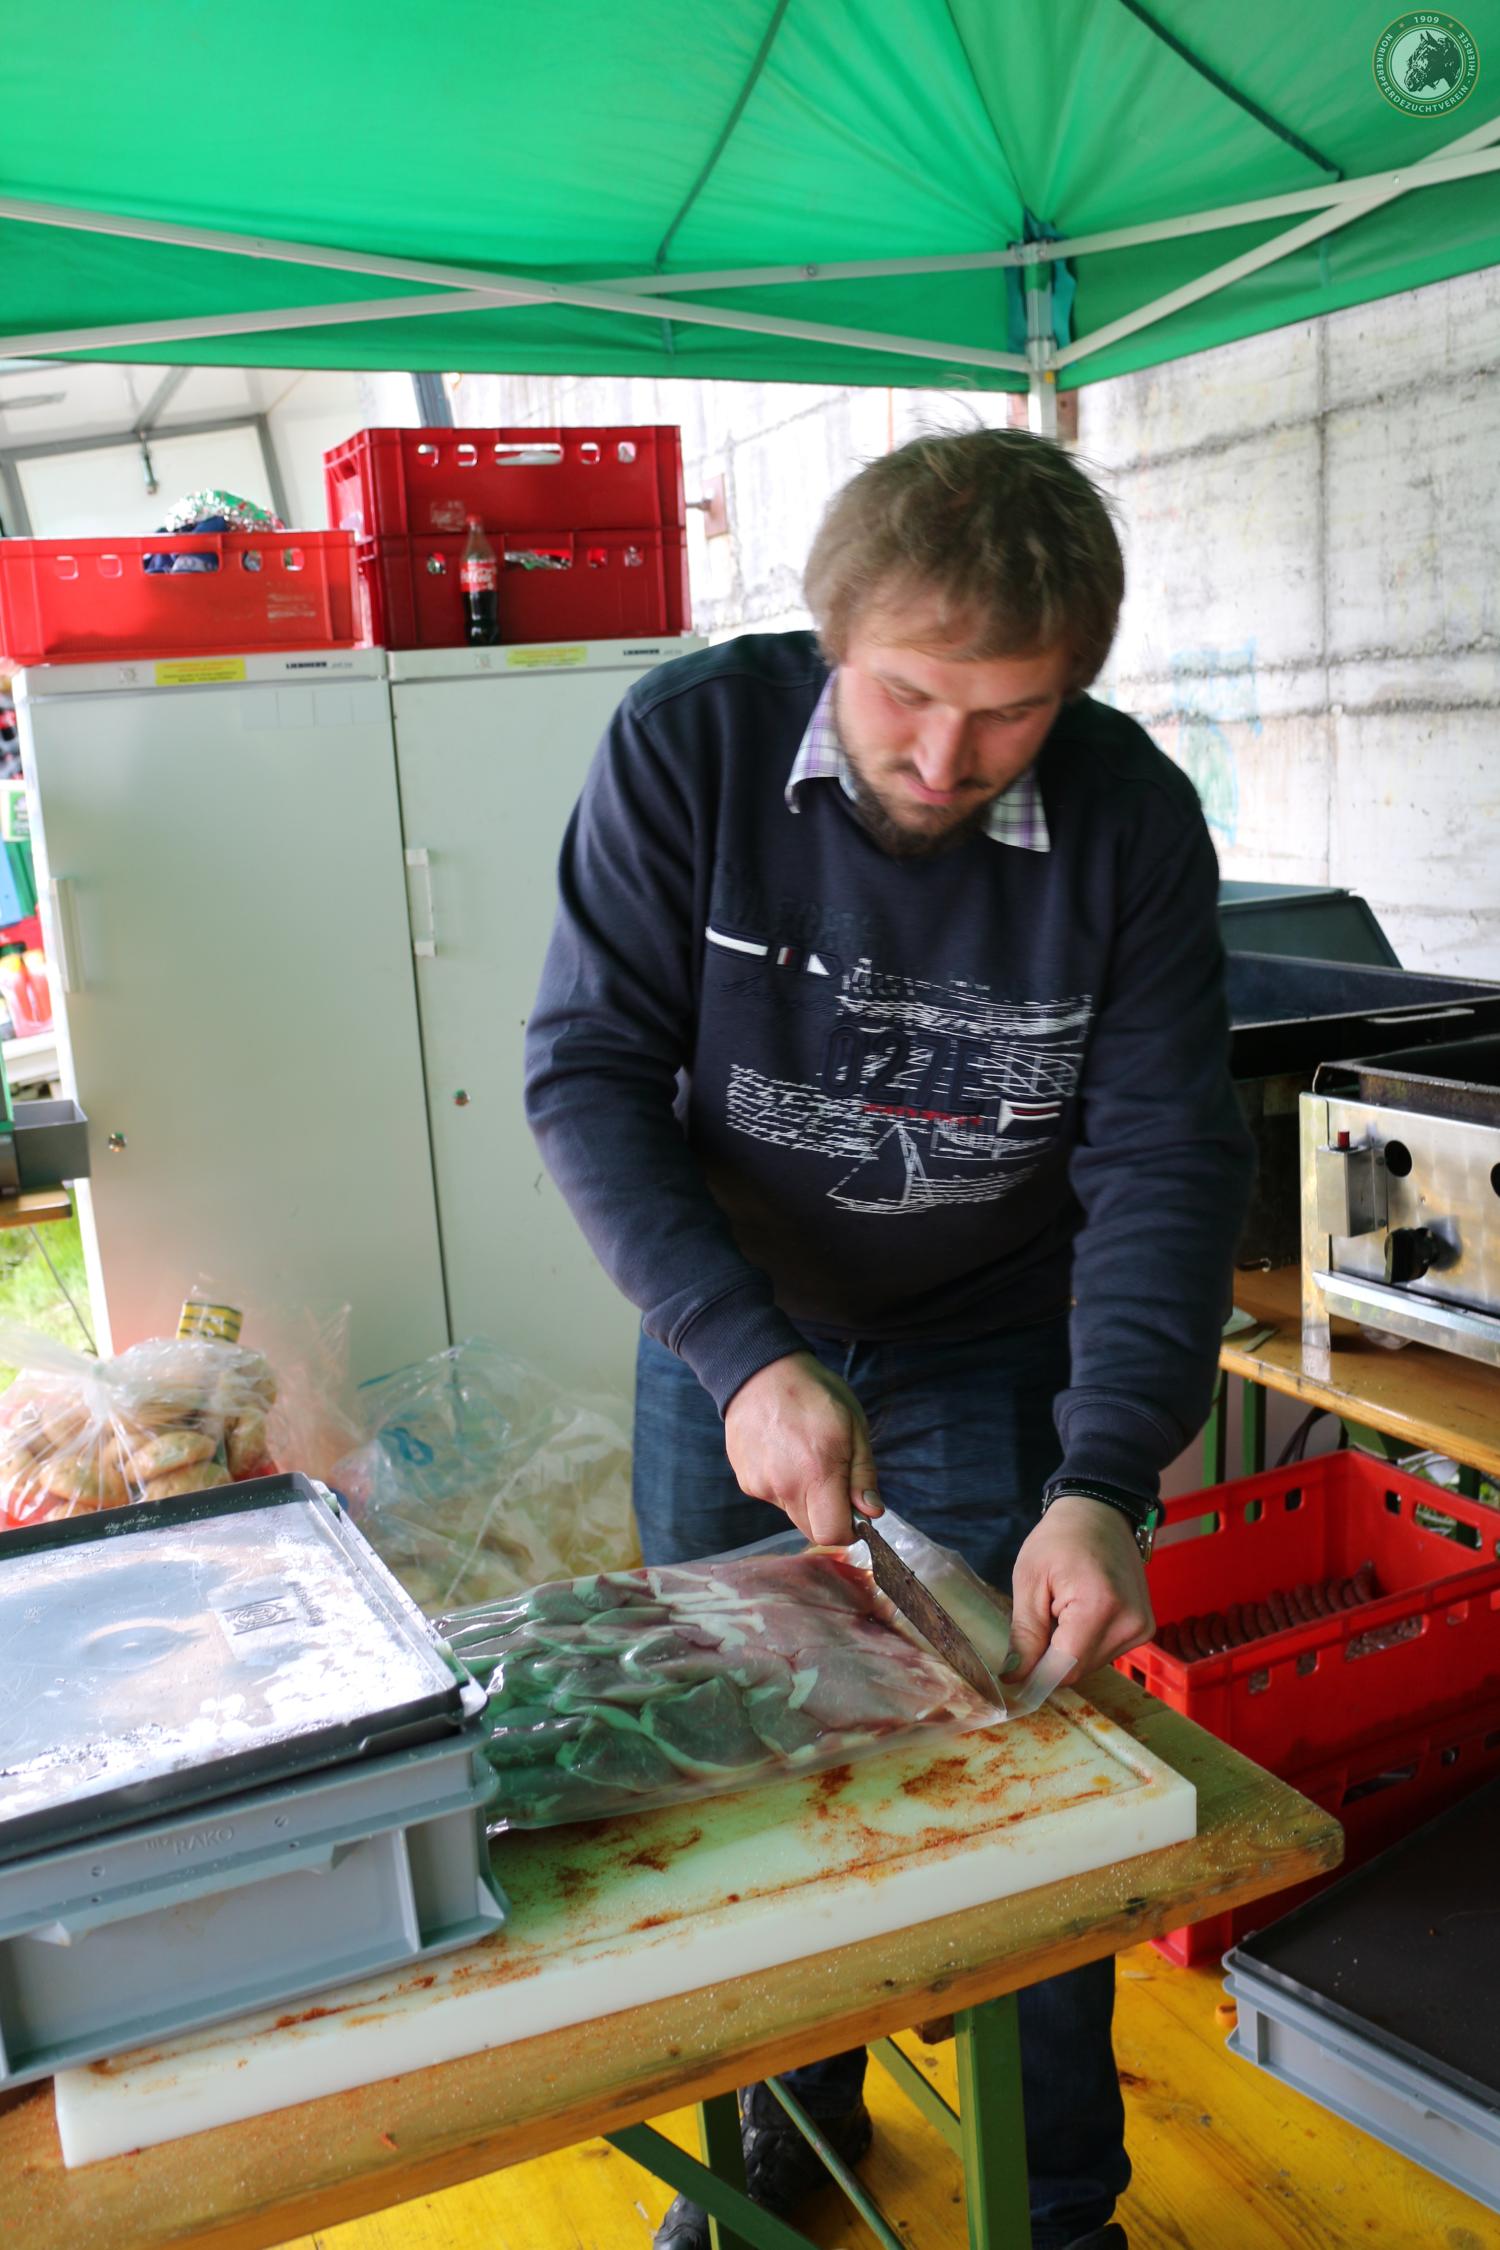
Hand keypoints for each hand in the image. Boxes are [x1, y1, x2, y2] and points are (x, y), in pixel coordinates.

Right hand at [723, 1351, 881, 1546]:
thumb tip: (871, 1512)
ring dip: (804, 1498)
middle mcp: (784, 1486)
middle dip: (827, 1515)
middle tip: (832, 1479)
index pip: (831, 1534)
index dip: (848, 1529)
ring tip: (803, 1457)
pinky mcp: (745, 1480)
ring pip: (792, 1512)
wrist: (760, 1372)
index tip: (854, 1513)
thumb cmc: (813, 1394)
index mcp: (816, 1473)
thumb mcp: (853, 1426)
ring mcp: (760, 1485)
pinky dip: (783, 1485)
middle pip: (811, 1530)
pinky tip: (783, 1454)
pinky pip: (772, 1496)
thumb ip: (863, 1474)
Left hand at [1006, 1496, 1153, 1688]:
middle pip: (1078, 1669)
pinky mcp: (1145, 1629)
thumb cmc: (1060, 1538)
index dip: (1036, 1674)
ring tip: (1062, 1608)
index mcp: (1100, 1607)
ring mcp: (1143, 1627)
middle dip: (1051, 1655)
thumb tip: (1014, 1678)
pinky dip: (1085, 1641)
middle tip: (1042, 1616)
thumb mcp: (1030, 1580)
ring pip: (1091, 1664)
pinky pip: (1105, 1652)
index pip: (1065, 1667)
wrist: (1100, 1514)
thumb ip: (1025, 1634)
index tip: (1013, 1673)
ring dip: (1068, 1648)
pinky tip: (1079, 1612)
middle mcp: (1130, 1623)